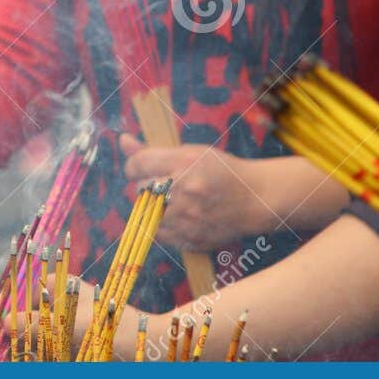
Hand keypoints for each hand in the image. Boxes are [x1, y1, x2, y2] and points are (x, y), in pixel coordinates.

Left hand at [121, 133, 264, 251]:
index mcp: (184, 162)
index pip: (137, 164)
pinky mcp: (191, 238)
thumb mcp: (191, 152)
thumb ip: (154, 150)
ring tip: (170, 201)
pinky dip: (161, 225)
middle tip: (161, 185)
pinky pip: (158, 233)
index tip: (139, 168)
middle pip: (140, 189)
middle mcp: (184, 189)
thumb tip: (123, 140)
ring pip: (147, 214)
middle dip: (146, 186)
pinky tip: (176, 216)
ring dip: (152, 207)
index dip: (134, 166)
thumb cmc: (222, 171)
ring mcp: (187, 217)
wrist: (256, 199)